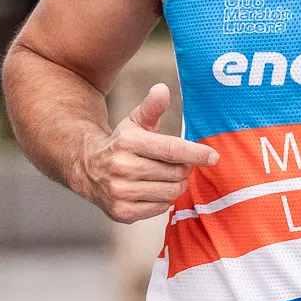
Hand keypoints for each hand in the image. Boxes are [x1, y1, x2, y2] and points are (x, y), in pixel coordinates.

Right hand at [74, 84, 217, 221]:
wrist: (87, 168)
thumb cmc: (120, 144)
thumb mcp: (135, 122)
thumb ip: (152, 107)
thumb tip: (162, 89)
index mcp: (128, 142)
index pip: (170, 149)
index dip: (195, 153)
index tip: (213, 156)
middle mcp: (122, 167)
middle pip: (175, 173)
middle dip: (183, 169)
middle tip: (177, 164)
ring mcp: (120, 191)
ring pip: (170, 192)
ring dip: (175, 185)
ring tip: (165, 177)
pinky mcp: (121, 212)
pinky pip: (160, 209)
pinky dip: (162, 200)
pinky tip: (151, 190)